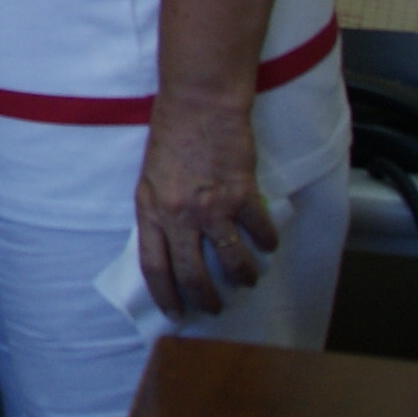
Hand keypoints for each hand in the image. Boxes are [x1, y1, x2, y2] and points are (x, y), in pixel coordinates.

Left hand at [135, 91, 276, 319]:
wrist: (198, 104)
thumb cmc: (171, 135)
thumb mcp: (150, 177)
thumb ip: (159, 210)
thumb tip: (170, 244)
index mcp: (150, 209)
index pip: (153, 266)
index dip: (165, 295)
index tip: (175, 312)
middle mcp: (178, 214)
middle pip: (191, 273)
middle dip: (205, 299)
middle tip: (215, 309)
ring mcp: (212, 207)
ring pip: (231, 261)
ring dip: (241, 277)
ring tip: (246, 280)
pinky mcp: (243, 196)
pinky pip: (260, 233)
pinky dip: (266, 244)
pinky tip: (267, 245)